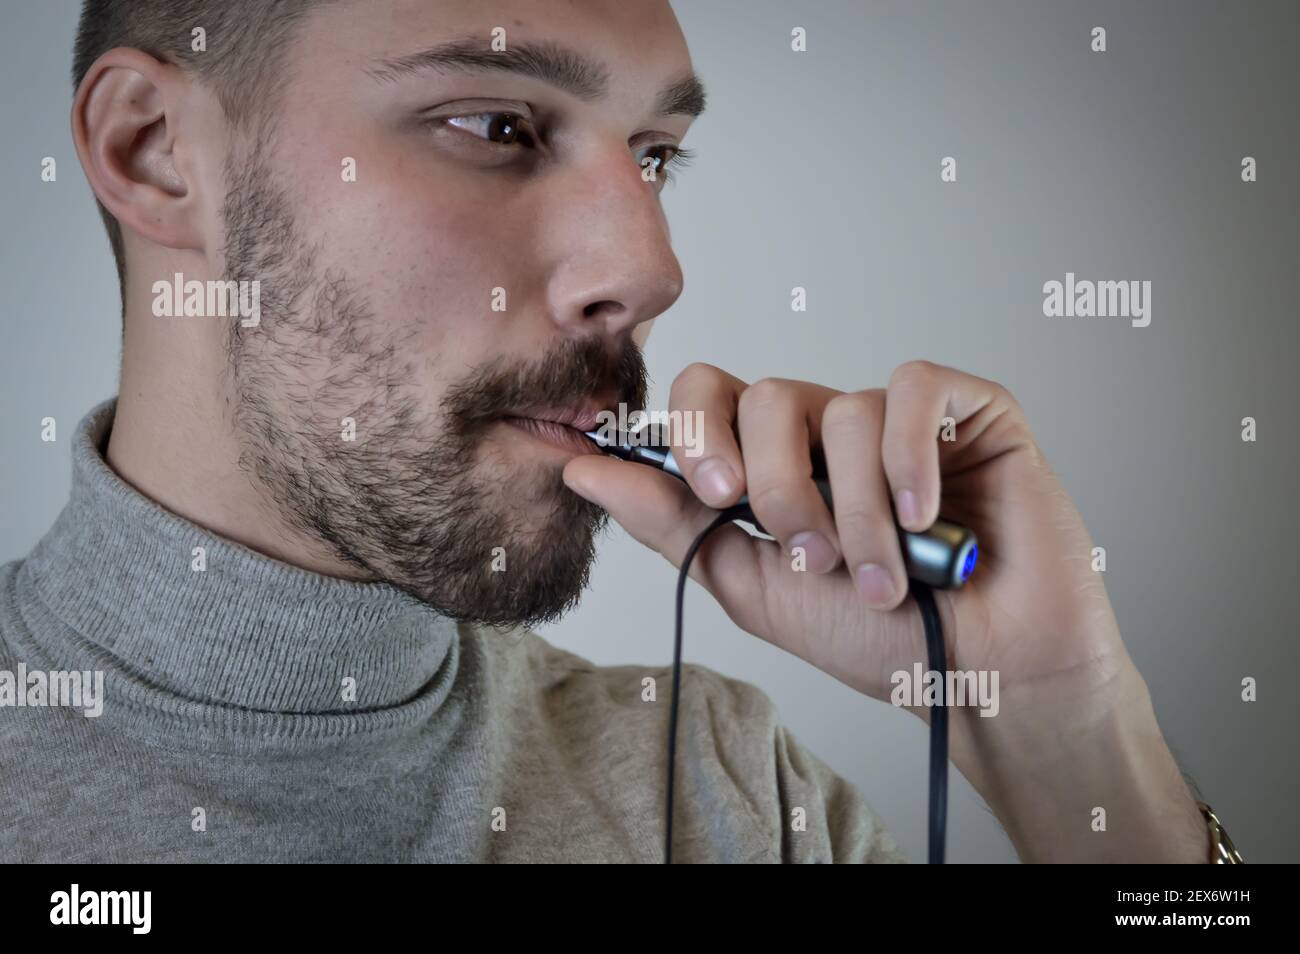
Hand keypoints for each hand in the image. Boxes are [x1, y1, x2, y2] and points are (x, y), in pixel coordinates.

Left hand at [563, 360, 1207, 861]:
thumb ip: (669, 521)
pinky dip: (908, 460)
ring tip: (882, 579)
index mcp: (775, 460)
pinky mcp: (970, 411)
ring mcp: (900, 418)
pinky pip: (915, 388)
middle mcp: (833, 429)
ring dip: (855, 513)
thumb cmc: (874, 638)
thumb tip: (582, 467)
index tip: (715, 494)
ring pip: (844, 409)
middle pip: (769, 396)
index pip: (710, 392)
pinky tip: (923, 517)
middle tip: (811, 557)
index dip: (697, 430)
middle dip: (780, 488)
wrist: (980, 678)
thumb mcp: (750, 582)